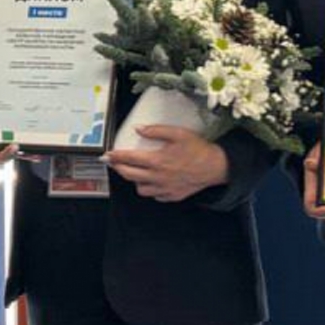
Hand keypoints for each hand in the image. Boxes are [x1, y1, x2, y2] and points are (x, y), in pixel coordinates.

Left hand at [102, 125, 227, 202]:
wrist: (216, 167)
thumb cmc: (198, 149)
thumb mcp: (178, 133)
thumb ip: (156, 130)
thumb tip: (139, 129)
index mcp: (157, 161)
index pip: (129, 159)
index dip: (115, 156)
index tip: (107, 154)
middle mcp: (157, 177)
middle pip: (129, 175)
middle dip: (119, 168)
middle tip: (115, 162)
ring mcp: (164, 188)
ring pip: (140, 189)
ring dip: (135, 180)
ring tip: (135, 172)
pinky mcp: (173, 195)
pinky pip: (155, 195)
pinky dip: (151, 189)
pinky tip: (153, 182)